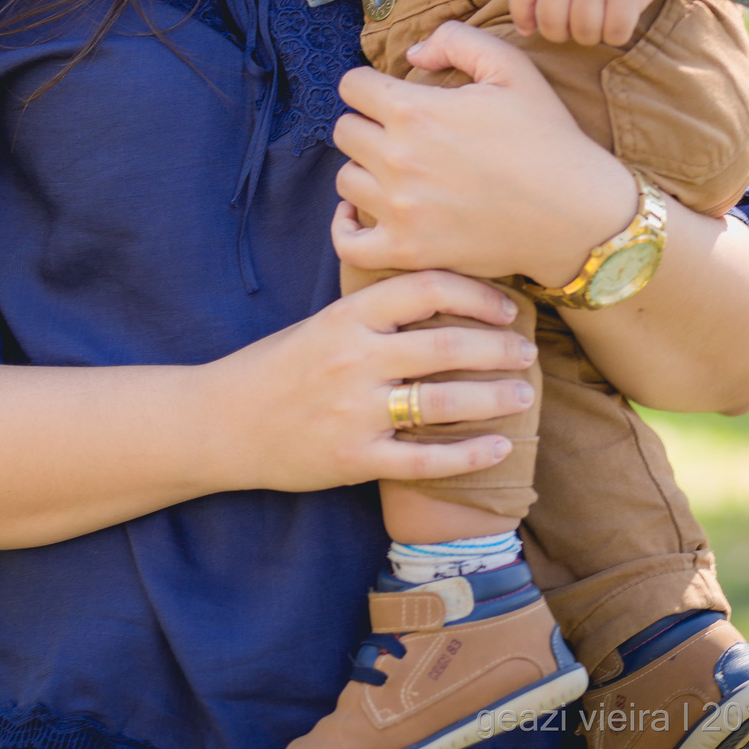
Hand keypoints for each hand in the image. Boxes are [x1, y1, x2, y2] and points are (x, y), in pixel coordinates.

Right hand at [203, 270, 535, 492]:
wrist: (221, 421)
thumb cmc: (279, 366)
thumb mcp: (323, 323)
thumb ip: (376, 311)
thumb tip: (445, 295)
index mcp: (347, 316)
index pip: (426, 289)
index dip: (476, 294)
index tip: (506, 306)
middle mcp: (354, 359)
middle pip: (446, 345)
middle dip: (498, 349)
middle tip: (527, 351)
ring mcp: (354, 411)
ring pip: (443, 402)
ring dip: (494, 398)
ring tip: (522, 395)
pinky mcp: (353, 459)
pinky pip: (425, 460)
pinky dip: (469, 454)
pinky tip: (499, 446)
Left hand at [332, 23, 636, 289]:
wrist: (578, 214)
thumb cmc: (546, 136)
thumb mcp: (511, 67)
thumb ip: (455, 40)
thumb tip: (411, 54)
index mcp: (415, 110)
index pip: (352, 86)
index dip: (371, 84)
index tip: (392, 95)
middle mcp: (397, 158)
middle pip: (345, 130)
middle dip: (369, 124)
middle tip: (402, 133)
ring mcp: (399, 209)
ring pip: (345, 179)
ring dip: (365, 170)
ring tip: (397, 170)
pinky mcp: (408, 250)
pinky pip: (348, 242)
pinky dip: (347, 226)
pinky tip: (362, 211)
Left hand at [501, 0, 676, 46]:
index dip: (522, 18)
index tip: (529, 29)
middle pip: (551, 22)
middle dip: (559, 34)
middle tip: (571, 28)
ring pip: (583, 32)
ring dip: (589, 36)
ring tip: (596, 25)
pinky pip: (615, 32)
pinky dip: (615, 36)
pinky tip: (617, 26)